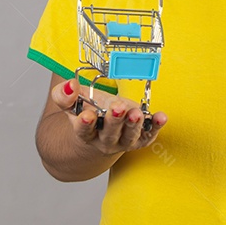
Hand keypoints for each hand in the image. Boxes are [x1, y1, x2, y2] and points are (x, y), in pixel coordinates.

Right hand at [50, 77, 168, 155]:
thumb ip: (65, 95)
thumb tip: (70, 85)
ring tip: (136, 112)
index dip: (85, 123)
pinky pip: (149, 135)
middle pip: (109, 134)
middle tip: (117, 107)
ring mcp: (123, 141)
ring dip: (134, 124)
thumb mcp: (74, 102)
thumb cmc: (88, 111)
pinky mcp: (140, 139)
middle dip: (114, 120)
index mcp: (85, 132)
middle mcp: (104, 140)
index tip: (87, 114)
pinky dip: (155, 126)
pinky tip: (161, 116)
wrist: (101, 131)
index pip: (84, 130)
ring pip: (129, 136)